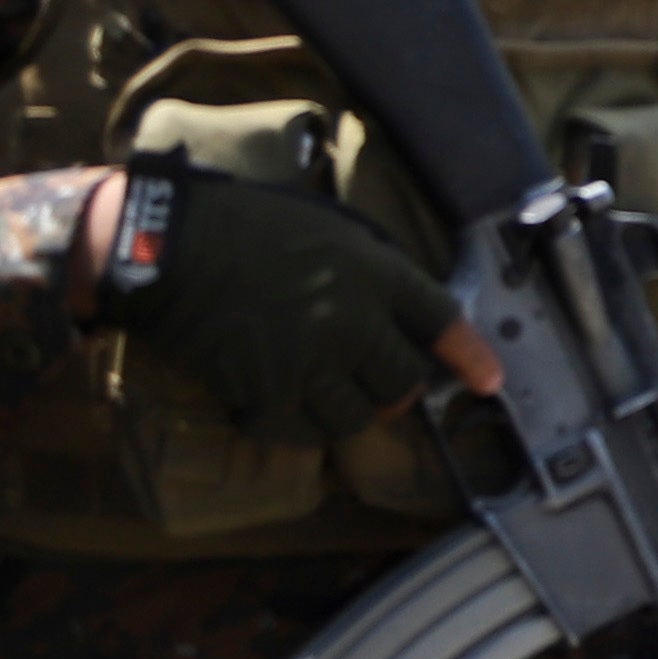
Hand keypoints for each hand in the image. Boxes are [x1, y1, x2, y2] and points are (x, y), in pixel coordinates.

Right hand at [83, 166, 500, 440]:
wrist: (166, 246)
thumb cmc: (244, 226)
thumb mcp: (329, 229)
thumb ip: (371, 269)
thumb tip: (397, 310)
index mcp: (374, 273)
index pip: (443, 321)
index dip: (471, 355)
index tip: (492, 380)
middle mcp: (353, 321)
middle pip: (403, 381)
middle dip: (393, 384)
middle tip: (368, 377)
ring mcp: (311, 362)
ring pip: (357, 415)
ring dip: (345, 408)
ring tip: (317, 388)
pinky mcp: (265, 394)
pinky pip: (301, 433)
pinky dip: (293, 425)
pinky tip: (273, 402)